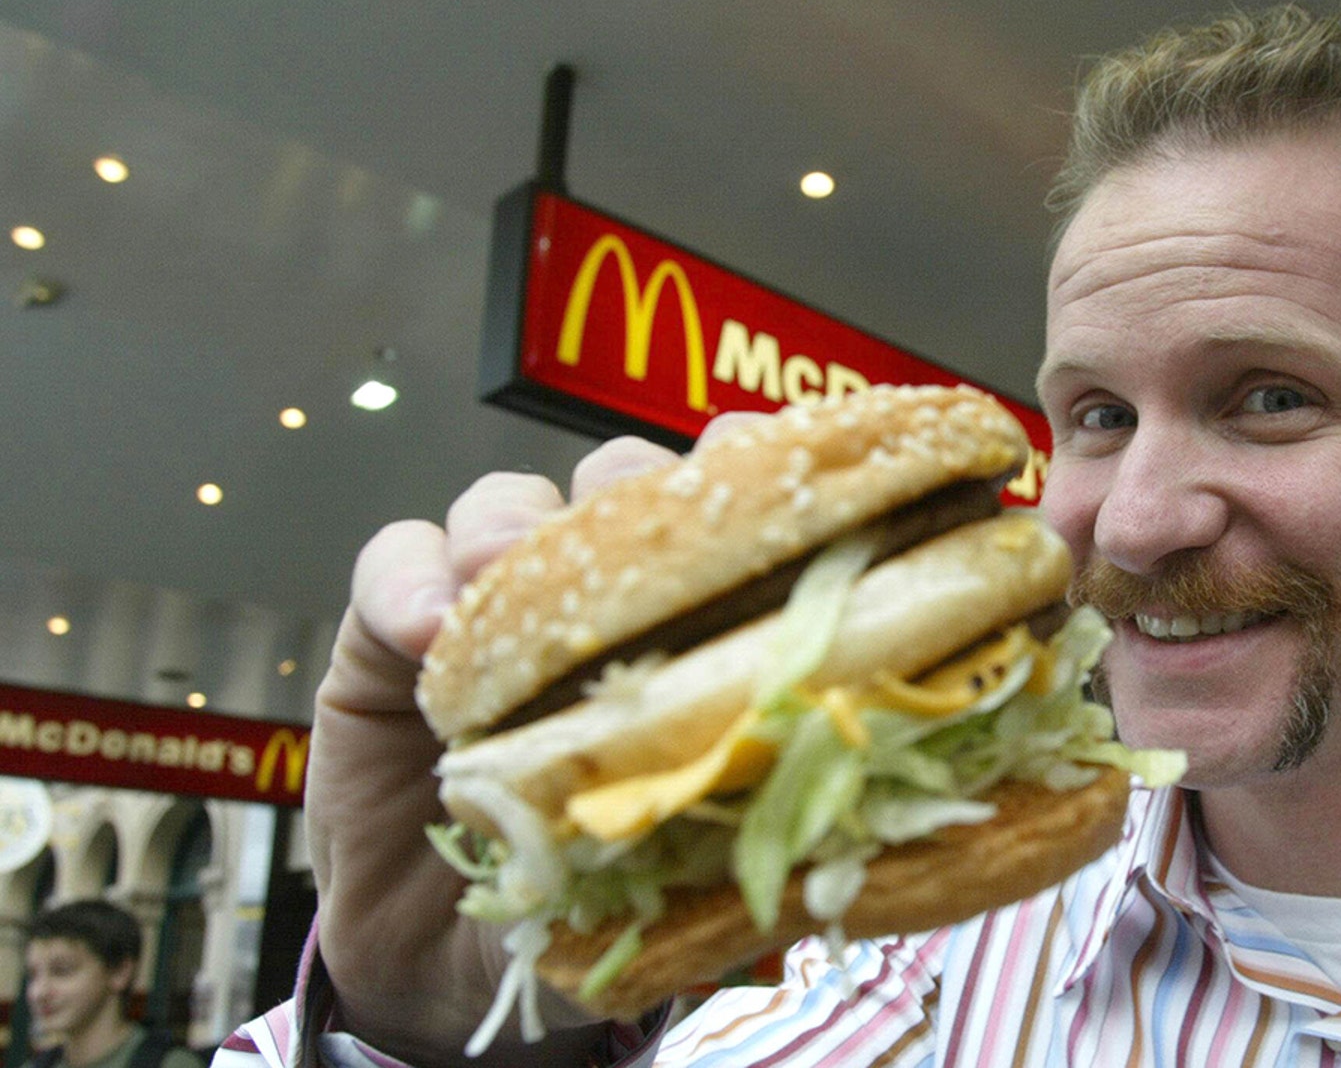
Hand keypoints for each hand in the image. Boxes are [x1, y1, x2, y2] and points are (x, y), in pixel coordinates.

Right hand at [308, 430, 714, 1065]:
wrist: (441, 973)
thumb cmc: (588, 903)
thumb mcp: (682, 880)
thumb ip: (744, 836)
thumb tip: (842, 832)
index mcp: (694, 632)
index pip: (737, 522)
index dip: (755, 478)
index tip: (773, 474)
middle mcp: (600, 598)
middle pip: (625, 491)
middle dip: (632, 487)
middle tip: (631, 516)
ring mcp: (496, 603)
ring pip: (512, 504)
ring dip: (512, 520)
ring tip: (503, 567)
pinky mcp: (391, 627)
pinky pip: (394, 560)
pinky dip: (409, 578)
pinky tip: (426, 628)